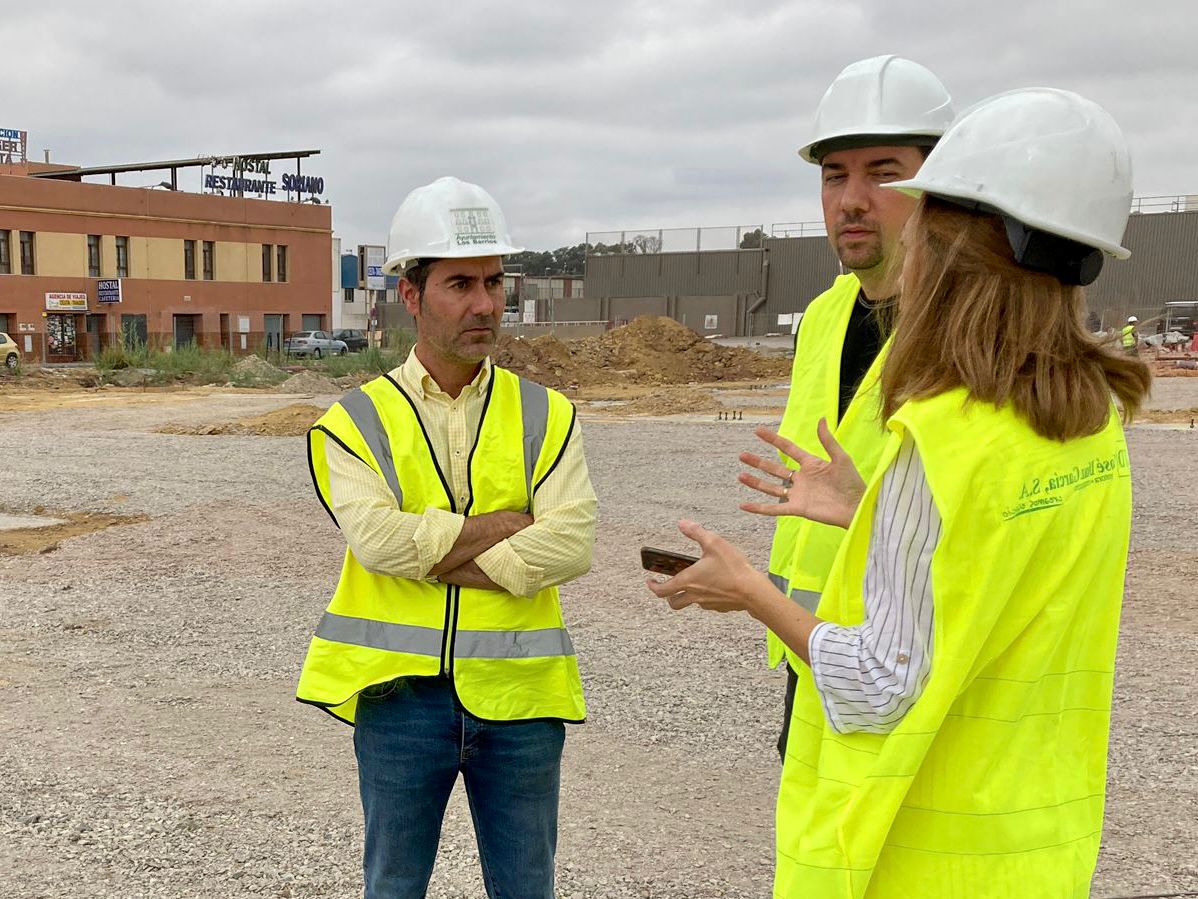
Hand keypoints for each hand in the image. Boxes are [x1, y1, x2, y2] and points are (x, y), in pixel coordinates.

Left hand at [644, 520, 772, 613]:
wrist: (753, 591)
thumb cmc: (733, 568)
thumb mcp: (714, 543)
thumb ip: (696, 532)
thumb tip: (682, 523)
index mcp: (688, 581)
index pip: (662, 590)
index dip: (653, 587)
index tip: (650, 582)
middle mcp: (695, 595)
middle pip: (674, 603)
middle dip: (669, 596)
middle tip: (669, 587)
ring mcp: (707, 603)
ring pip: (691, 603)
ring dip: (688, 595)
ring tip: (695, 582)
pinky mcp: (720, 607)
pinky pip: (708, 603)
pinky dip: (706, 596)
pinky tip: (716, 585)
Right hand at [737, 418, 864, 528]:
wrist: (857, 507)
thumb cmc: (852, 482)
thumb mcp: (841, 457)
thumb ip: (827, 440)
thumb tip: (821, 419)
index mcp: (810, 464)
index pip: (787, 449)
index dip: (773, 440)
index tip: (758, 431)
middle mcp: (801, 479)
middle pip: (774, 468)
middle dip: (758, 462)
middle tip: (742, 455)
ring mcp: (798, 494)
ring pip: (771, 487)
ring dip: (755, 482)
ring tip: (740, 476)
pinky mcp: (797, 508)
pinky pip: (774, 509)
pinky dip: (758, 508)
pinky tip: (744, 505)